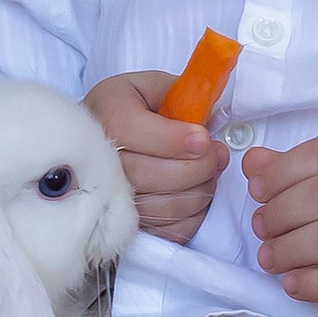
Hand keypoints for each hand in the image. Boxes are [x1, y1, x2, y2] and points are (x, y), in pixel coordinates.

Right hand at [85, 72, 224, 246]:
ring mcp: (114, 200)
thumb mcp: (150, 86)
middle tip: (214, 154)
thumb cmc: (131, 110)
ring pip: (166, 206)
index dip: (174, 140)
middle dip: (197, 167)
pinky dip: (193, 214)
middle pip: (151, 175)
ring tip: (205, 172)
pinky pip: (172, 230)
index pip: (132, 132)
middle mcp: (103, 162)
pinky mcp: (133, 226)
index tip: (203, 138)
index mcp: (108, 117)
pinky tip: (193, 192)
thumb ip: (178, 92)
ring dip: (200, 190)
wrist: (103, 139)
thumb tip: (205, 116)